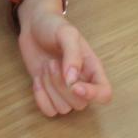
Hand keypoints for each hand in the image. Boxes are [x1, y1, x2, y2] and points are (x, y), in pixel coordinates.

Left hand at [17, 0, 111, 116]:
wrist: (32, 26)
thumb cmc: (53, 27)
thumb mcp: (66, 33)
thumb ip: (72, 55)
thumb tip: (72, 81)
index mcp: (92, 68)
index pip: (104, 93)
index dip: (93, 95)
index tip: (75, 86)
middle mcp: (82, 83)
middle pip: (80, 104)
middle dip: (61, 86)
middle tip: (51, 63)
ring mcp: (64, 91)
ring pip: (63, 109)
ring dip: (49, 88)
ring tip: (46, 66)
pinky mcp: (49, 94)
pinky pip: (49, 111)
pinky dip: (40, 97)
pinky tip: (37, 79)